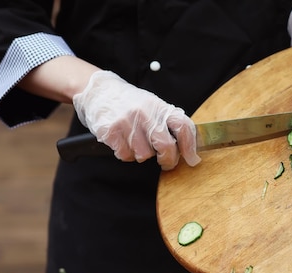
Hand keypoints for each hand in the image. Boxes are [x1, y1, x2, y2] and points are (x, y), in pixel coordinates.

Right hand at [73, 70, 200, 169]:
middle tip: (165, 162)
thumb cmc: (129, 102)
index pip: (183, 127)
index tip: (192, 159)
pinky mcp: (111, 131)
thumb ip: (168, 120)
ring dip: (141, 154)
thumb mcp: (152, 104)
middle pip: (166, 146)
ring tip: (135, 142)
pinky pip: (126, 155)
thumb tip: (189, 141)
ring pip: (144, 155)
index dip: (190, 146)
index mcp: (159, 107)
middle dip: (168, 160)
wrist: (99, 91)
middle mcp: (145, 113)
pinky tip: (123, 142)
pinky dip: (125, 154)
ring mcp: (128, 122)